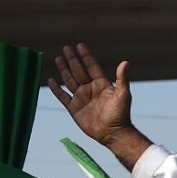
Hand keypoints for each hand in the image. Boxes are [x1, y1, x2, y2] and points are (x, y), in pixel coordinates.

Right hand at [47, 44, 150, 168]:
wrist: (113, 133)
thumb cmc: (120, 114)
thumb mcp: (123, 94)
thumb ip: (122, 78)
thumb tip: (125, 62)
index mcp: (102, 84)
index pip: (92, 67)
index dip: (86, 56)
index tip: (80, 45)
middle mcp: (90, 89)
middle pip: (79, 71)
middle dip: (72, 59)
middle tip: (66, 48)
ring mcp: (81, 98)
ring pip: (69, 80)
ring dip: (64, 70)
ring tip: (58, 58)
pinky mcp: (74, 108)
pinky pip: (62, 96)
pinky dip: (56, 89)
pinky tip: (51, 80)